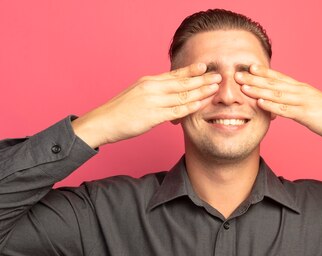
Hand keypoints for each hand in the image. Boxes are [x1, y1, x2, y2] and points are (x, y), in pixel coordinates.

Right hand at [72, 63, 221, 148]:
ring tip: (215, 88)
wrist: (103, 122)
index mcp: (148, 82)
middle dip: (201, 79)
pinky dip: (191, 107)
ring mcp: (153, 101)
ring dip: (200, 91)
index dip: (190, 71)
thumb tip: (166, 95)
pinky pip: (177, 111)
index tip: (204, 67)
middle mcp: (152, 88)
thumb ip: (153, 93)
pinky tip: (202, 104)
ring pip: (182, 95)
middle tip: (218, 76)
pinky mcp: (153, 116)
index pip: (173, 75)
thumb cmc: (119, 112)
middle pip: (182, 82)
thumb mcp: (136, 95)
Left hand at [235, 65, 321, 157]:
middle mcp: (302, 92)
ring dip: (259, 90)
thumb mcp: (312, 109)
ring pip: (278, 94)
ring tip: (243, 86)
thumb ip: (297, 106)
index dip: (264, 72)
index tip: (248, 67)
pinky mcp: (307, 115)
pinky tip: (260, 103)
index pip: (280, 78)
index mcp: (303, 89)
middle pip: (275, 83)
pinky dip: (272, 106)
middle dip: (255, 79)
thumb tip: (284, 108)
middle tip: (237, 74)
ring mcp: (305, 102)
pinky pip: (286, 109)